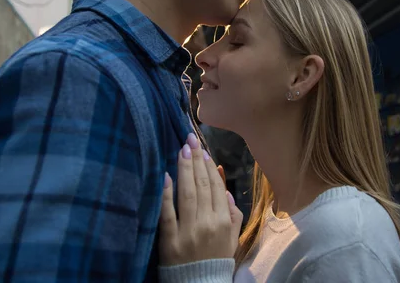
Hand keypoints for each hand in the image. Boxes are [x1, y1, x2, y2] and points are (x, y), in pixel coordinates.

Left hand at [158, 133, 242, 265]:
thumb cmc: (216, 260)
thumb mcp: (232, 239)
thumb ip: (233, 216)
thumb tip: (227, 191)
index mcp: (223, 222)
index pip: (217, 188)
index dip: (210, 167)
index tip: (203, 150)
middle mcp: (207, 223)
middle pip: (202, 186)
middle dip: (196, 159)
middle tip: (191, 139)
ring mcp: (188, 231)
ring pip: (187, 193)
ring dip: (185, 168)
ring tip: (182, 149)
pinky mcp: (170, 240)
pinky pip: (167, 213)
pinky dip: (166, 193)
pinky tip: (165, 175)